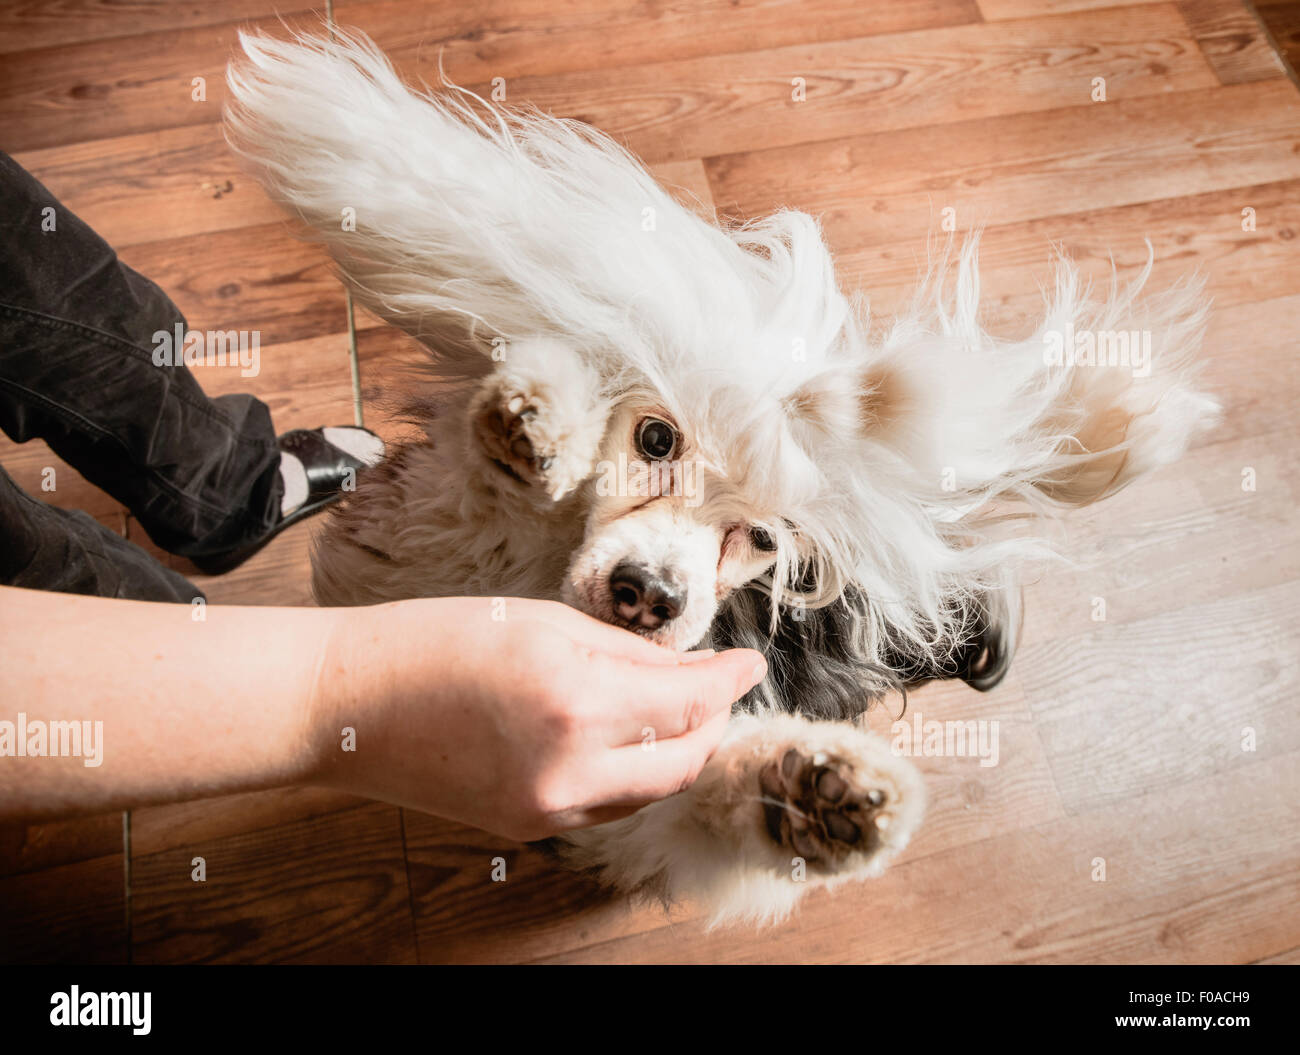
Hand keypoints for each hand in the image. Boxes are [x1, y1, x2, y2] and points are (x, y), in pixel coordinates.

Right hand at [309, 597, 766, 839]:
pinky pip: (606, 807)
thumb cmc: (433, 642)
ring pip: (649, 791)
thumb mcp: (541, 622)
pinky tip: (629, 741)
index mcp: (574, 699)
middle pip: (682, 760)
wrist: (349, 704)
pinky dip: (632, 775)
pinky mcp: (527, 827)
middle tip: (721, 686)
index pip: (687, 701)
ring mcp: (547, 809)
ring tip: (679, 709)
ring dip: (677, 751)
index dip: (728, 681)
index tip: (750, 663)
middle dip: (713, 722)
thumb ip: (626, 652)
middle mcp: (569, 768)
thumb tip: (688, 668)